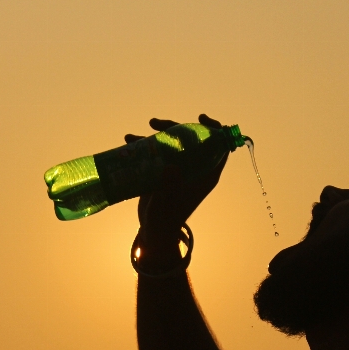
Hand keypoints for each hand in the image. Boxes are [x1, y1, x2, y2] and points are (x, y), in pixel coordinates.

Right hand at [126, 114, 227, 253]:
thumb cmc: (164, 221)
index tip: (200, 118)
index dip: (215, 129)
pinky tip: (128, 141)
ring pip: (175, 142)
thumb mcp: (167, 203)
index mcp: (206, 174)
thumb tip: (171, 168)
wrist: (153, 231)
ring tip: (133, 136)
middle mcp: (196, 168)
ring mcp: (180, 169)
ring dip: (156, 134)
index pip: (220, 147)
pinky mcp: (165, 171)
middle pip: (193, 138)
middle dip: (175, 126)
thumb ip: (170, 187)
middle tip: (154, 124)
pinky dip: (145, 144)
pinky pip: (159, 151)